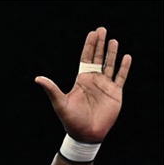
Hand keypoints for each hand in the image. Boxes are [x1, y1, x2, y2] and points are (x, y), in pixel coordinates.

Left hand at [35, 27, 131, 141]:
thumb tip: (37, 78)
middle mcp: (93, 81)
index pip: (86, 58)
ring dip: (112, 53)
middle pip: (98, 58)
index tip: (92, 33)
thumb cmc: (71, 121)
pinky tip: (126, 57)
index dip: (89, 46)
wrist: (85, 135)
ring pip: (110, 65)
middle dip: (100, 44)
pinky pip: (120, 77)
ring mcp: (105, 86)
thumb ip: (51, 89)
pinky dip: (124, 67)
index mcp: (81, 80)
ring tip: (113, 40)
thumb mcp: (60, 103)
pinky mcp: (115, 93)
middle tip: (102, 29)